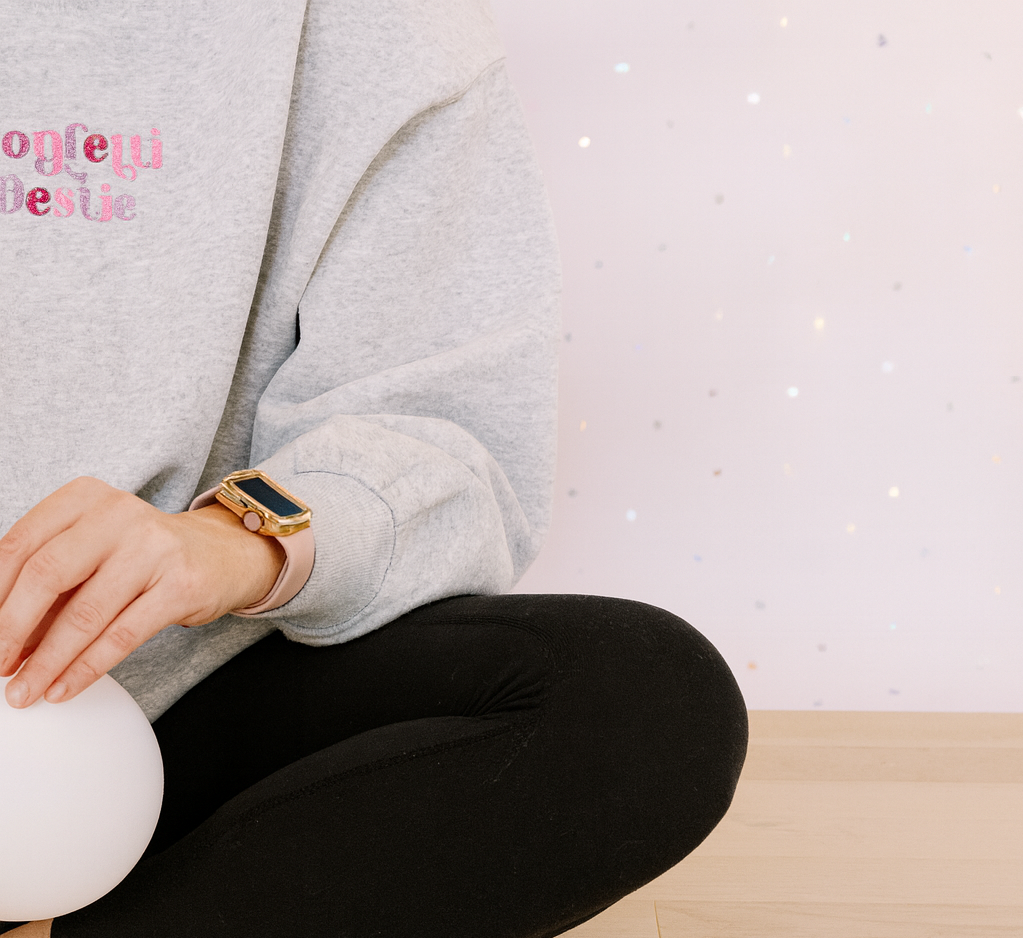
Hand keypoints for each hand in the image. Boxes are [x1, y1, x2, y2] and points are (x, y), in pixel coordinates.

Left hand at [0, 476, 285, 708]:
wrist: (222, 553)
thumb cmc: (144, 555)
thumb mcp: (92, 550)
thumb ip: (49, 584)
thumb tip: (3, 639)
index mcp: (86, 497)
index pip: (20, 544)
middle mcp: (119, 515)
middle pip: (47, 574)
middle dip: (11, 629)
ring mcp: (154, 548)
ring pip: (85, 613)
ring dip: (47, 660)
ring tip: (25, 690)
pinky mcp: (180, 585)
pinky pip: (123, 635)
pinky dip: (87, 668)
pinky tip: (64, 687)